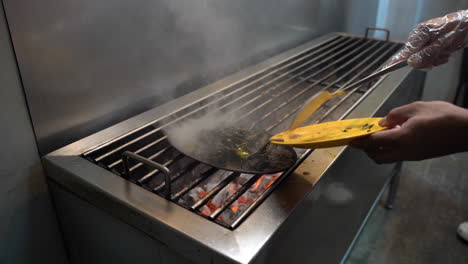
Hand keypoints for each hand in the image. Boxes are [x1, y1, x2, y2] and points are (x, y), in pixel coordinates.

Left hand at [351, 101, 467, 163]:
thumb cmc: (443, 116)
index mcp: (401, 139)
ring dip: (378, 150)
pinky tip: (393, 136)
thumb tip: (382, 123)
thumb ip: (395, 115)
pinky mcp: (419, 156)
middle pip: (377, 157)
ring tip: (378, 135)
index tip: (350, 139)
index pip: (373, 142)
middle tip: (363, 138)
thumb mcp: (416, 108)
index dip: (360, 141)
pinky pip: (398, 156)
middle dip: (366, 150)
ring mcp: (412, 156)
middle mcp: (404, 151)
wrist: (467, 131)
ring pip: (387, 158)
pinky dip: (390, 149)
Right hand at [388, 10, 467, 68]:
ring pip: (422, 59)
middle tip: (438, 58)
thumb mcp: (443, 43)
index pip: (405, 51)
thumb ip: (426, 54)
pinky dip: (438, 58)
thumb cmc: (459, 29)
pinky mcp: (430, 44)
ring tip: (445, 52)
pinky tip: (445, 53)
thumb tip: (411, 62)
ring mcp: (425, 40)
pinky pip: (429, 57)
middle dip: (426, 61)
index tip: (389, 67)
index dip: (397, 60)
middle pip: (414, 57)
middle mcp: (420, 36)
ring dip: (434, 59)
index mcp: (420, 33)